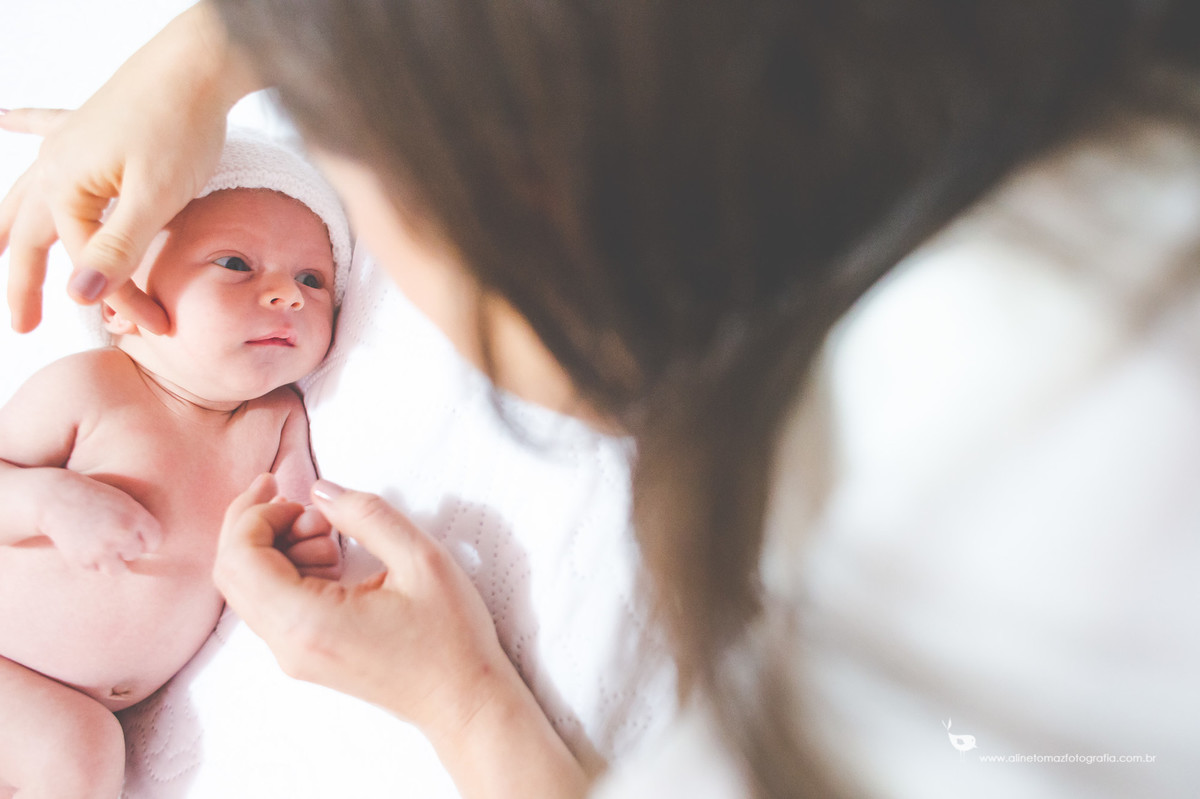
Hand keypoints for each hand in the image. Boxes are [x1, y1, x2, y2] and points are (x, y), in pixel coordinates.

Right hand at [0, 3, 257, 332]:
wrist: (198, 64)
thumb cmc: (181, 128)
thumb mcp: (157, 198)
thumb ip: (119, 248)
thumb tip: (78, 295)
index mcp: (67, 189)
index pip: (91, 263)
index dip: (123, 298)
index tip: (158, 325)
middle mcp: (55, 165)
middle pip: (28, 236)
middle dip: (24, 283)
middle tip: (20, 325)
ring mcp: (68, 141)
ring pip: (26, 192)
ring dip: (9, 226)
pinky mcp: (90, 123)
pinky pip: (41, 126)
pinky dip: (19, 124)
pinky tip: (3, 118)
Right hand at [31, 467, 162, 573]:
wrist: (57, 499)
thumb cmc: (95, 499)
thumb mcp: (124, 503)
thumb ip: (140, 524)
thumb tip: (150, 552)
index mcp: (136, 517)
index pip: (154, 542)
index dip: (144, 539)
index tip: (133, 534)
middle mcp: (123, 534)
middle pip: (135, 554)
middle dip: (125, 546)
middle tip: (107, 532)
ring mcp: (104, 549)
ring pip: (119, 569)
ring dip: (112, 560)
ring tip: (99, 543)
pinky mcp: (85, 561)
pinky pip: (97, 569)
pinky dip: (92, 560)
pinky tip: (83, 543)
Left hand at [216, 474, 590, 798]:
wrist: (463, 700)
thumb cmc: (450, 637)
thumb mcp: (421, 560)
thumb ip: (366, 515)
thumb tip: (319, 491)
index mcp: (308, 621)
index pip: (239, 558)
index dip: (253, 513)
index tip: (290, 491)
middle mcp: (288, 645)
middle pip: (230, 573)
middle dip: (255, 524)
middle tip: (299, 502)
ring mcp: (292, 656)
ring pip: (246, 589)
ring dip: (273, 547)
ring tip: (330, 536)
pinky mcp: (303, 657)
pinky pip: (269, 605)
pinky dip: (285, 570)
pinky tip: (330, 559)